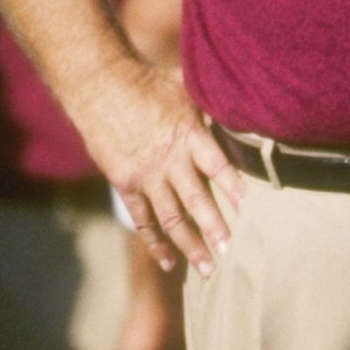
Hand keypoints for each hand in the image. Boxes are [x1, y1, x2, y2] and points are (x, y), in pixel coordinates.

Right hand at [87, 60, 242, 278]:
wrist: (99, 85)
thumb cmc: (147, 82)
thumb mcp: (185, 87)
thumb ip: (211, 104)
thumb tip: (244, 102)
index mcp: (189, 135)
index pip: (218, 166)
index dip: (235, 187)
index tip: (250, 208)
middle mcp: (169, 160)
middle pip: (197, 201)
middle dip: (216, 228)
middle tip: (232, 252)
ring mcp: (147, 176)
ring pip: (172, 218)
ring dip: (190, 245)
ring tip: (208, 268)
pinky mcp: (126, 184)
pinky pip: (143, 220)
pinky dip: (155, 242)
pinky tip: (168, 262)